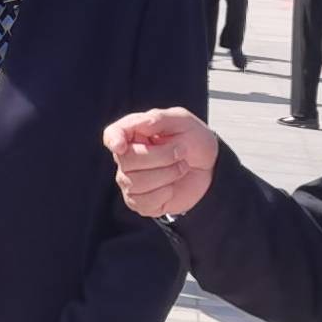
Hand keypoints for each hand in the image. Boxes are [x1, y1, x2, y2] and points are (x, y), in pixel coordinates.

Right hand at [104, 108, 219, 217]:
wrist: (210, 166)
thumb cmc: (193, 140)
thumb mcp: (181, 120)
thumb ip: (157, 119)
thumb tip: (136, 126)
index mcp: (133, 133)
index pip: (112, 135)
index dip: (113, 140)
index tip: (121, 146)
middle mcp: (127, 158)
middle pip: (126, 161)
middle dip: (161, 157)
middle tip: (182, 151)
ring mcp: (131, 182)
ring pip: (135, 183)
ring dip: (167, 174)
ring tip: (181, 167)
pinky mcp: (141, 202)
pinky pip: (144, 202)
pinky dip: (165, 194)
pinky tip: (173, 186)